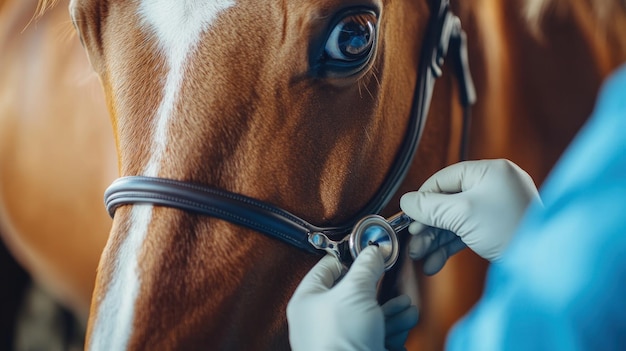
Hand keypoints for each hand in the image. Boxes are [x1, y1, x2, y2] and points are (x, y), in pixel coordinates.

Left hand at [287, 246, 417, 350]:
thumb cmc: (338, 341)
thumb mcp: (355, 292)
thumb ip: (365, 267)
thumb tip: (373, 252)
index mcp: (308, 300)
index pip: (326, 268)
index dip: (348, 256)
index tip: (366, 250)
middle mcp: (320, 319)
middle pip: (352, 292)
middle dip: (379, 287)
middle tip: (391, 277)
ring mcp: (338, 337)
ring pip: (368, 314)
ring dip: (391, 309)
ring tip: (406, 306)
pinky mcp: (355, 349)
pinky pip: (375, 333)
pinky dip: (392, 327)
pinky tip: (405, 321)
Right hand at [400, 159, 540, 274]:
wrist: (544, 266)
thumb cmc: (509, 230)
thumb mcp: (463, 214)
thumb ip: (431, 206)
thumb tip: (406, 201)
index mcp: (490, 171)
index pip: (444, 179)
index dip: (424, 199)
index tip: (409, 218)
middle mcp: (494, 186)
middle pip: (448, 201)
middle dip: (429, 226)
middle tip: (415, 243)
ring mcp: (496, 208)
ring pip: (455, 220)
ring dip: (435, 240)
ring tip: (421, 257)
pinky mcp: (496, 229)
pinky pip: (466, 232)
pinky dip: (450, 246)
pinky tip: (435, 263)